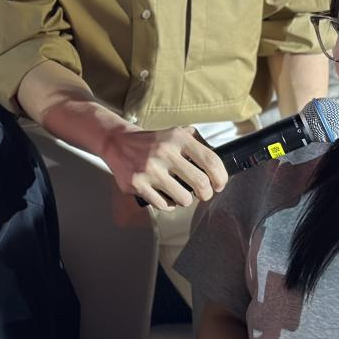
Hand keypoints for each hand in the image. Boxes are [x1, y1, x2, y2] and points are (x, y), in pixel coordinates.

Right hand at [100, 124, 227, 210]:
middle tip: (203, 193)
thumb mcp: (176, 134)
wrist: (118, 142)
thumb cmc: (153, 142)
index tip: (219, 184)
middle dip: (206, 194)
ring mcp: (149, 169)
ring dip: (185, 199)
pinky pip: (164, 205)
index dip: (221, 177)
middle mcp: (164, 152)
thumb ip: (198, 145)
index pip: (211, 161)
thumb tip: (219, 167)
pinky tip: (164, 194)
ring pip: (184, 199)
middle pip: (201, 184)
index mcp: (177, 138)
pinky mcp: (137, 184)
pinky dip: (168, 203)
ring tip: (179, 192)